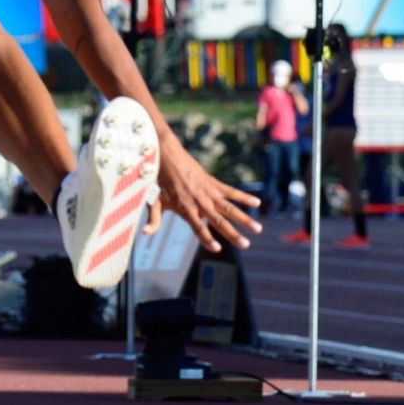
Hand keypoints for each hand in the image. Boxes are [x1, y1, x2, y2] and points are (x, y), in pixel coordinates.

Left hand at [147, 142, 261, 253]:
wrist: (166, 155)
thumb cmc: (159, 181)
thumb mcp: (154, 202)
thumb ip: (153, 220)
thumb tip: (145, 234)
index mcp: (186, 208)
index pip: (198, 228)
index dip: (207, 238)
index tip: (217, 249)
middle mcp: (200, 201)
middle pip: (220, 220)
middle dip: (234, 233)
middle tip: (247, 245)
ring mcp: (209, 191)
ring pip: (230, 208)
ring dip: (244, 218)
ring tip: (258, 229)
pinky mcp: (213, 182)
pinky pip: (231, 191)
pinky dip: (244, 197)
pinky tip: (257, 203)